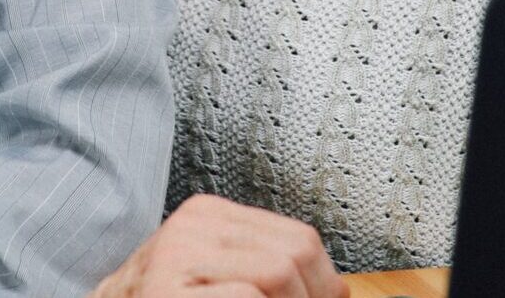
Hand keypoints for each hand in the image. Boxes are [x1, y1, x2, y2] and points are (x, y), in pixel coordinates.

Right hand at [89, 195, 345, 297]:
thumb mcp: (213, 276)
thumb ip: (262, 268)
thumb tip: (338, 291)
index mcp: (209, 215)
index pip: (299, 238)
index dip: (325, 283)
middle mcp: (193, 226)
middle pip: (293, 254)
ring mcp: (177, 257)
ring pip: (276, 272)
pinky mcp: (166, 293)